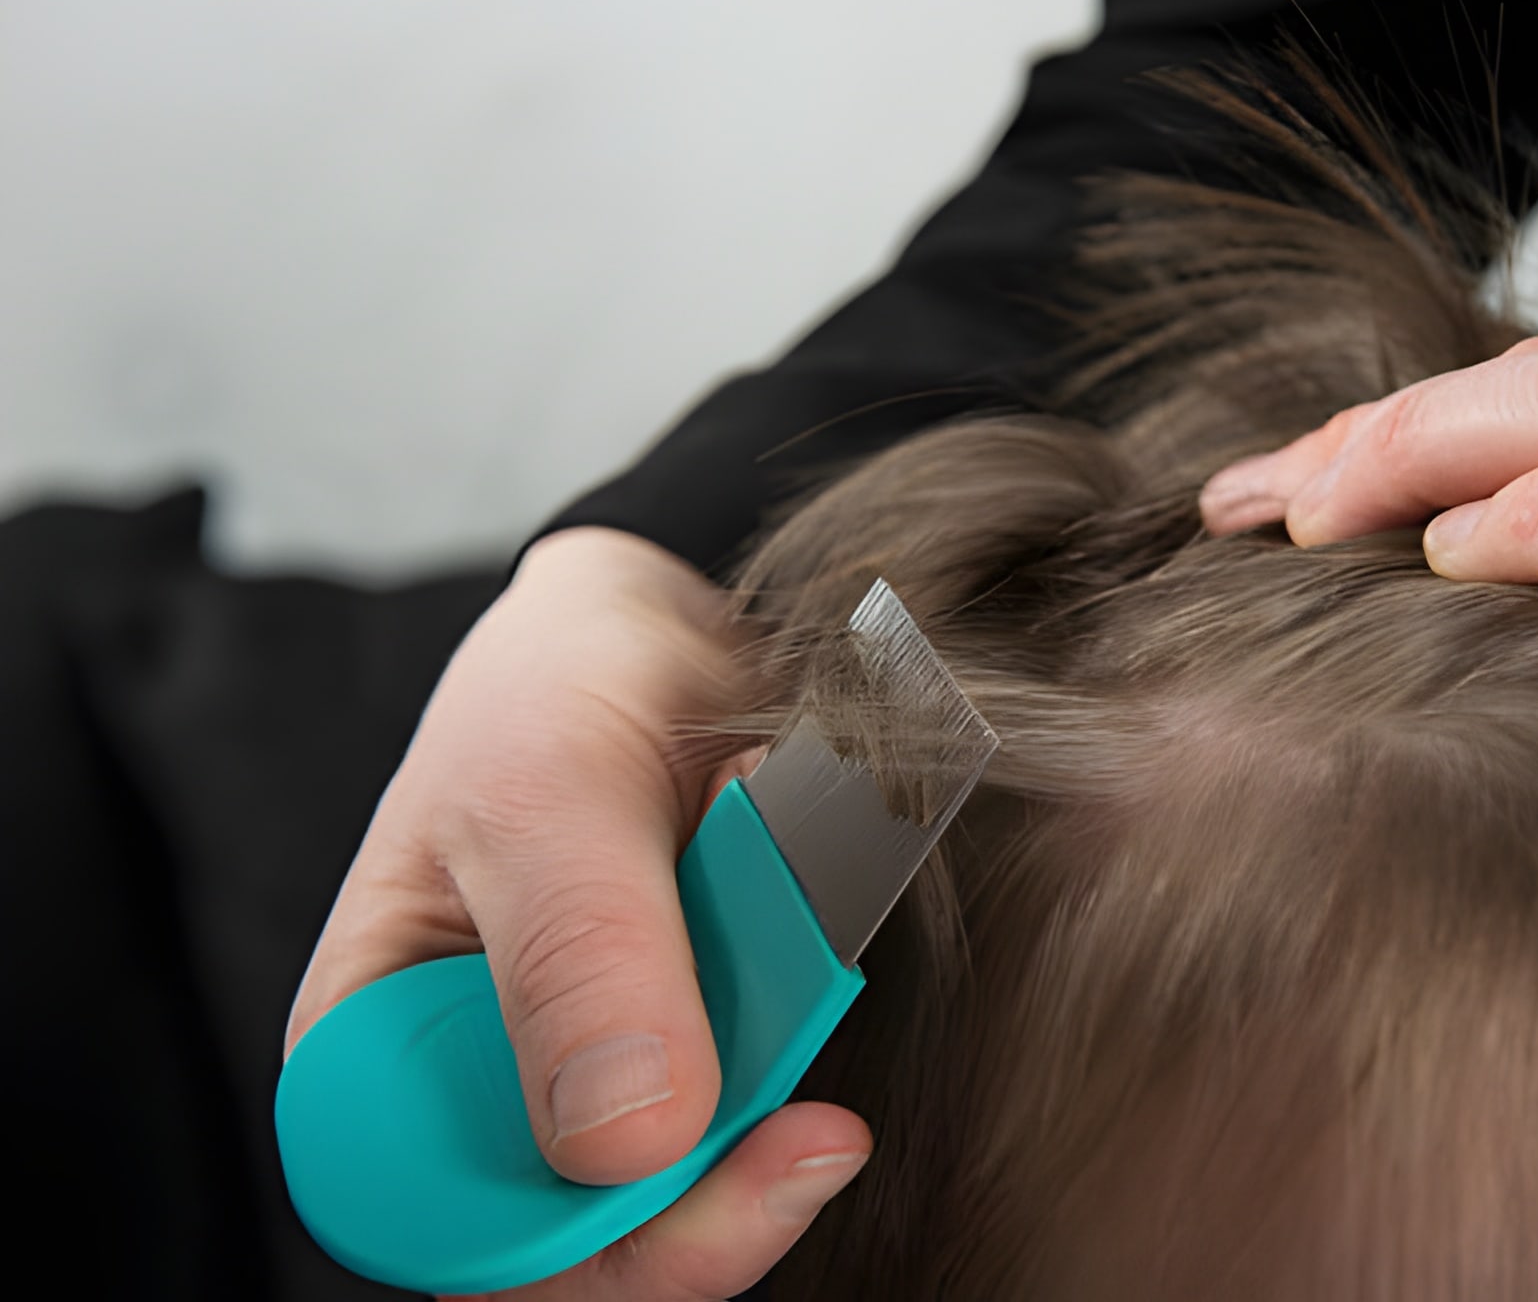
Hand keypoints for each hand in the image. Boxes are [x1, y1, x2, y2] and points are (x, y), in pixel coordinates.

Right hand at [286, 526, 867, 1299]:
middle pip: (601, 1239)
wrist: (661, 633)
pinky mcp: (699, 1048)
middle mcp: (486, 1089)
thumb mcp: (546, 789)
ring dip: (776, 1085)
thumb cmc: (554, 690)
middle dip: (720, 1185)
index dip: (600, 1246)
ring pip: (704, 1177)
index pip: (464, 1233)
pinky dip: (811, 1035)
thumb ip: (579, 953)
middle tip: (822, 1125)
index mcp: (379, 1053)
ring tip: (789, 937)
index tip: (738, 1163)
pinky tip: (811, 946)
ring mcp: (603, 1074)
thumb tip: (626, 1139)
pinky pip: (770, 1096)